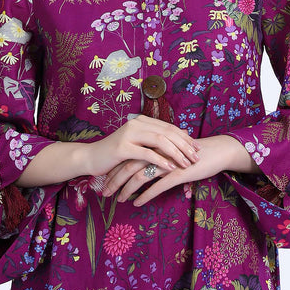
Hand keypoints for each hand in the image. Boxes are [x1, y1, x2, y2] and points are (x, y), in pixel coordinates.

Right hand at [85, 115, 199, 178]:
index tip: (197, 148)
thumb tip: (182, 135)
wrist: (92, 158)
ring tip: (187, 164)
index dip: (185, 138)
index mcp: (141, 121)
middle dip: (185, 146)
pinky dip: (160, 161)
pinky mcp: (122, 148)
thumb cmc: (117, 153)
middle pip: (167, 132)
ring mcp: (129, 134)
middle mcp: (136, 124)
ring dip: (176, 153)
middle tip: (197, 157)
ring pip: (159, 141)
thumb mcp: (138, 144)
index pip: (169, 127)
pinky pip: (146, 154)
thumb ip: (156, 139)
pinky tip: (170, 168)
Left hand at [102, 134, 259, 205]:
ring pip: (140, 176)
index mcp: (153, 144)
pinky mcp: (177, 172)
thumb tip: (141, 168)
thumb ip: (155, 157)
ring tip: (118, 200)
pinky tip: (137, 203)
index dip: (115, 168)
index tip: (105, 180)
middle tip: (104, 192)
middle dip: (114, 179)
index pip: (128, 156)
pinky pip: (157, 186)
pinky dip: (145, 195)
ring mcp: (167, 162)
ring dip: (126, 189)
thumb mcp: (170, 153)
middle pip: (129, 165)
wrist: (214, 152)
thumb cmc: (191, 154)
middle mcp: (156, 151)